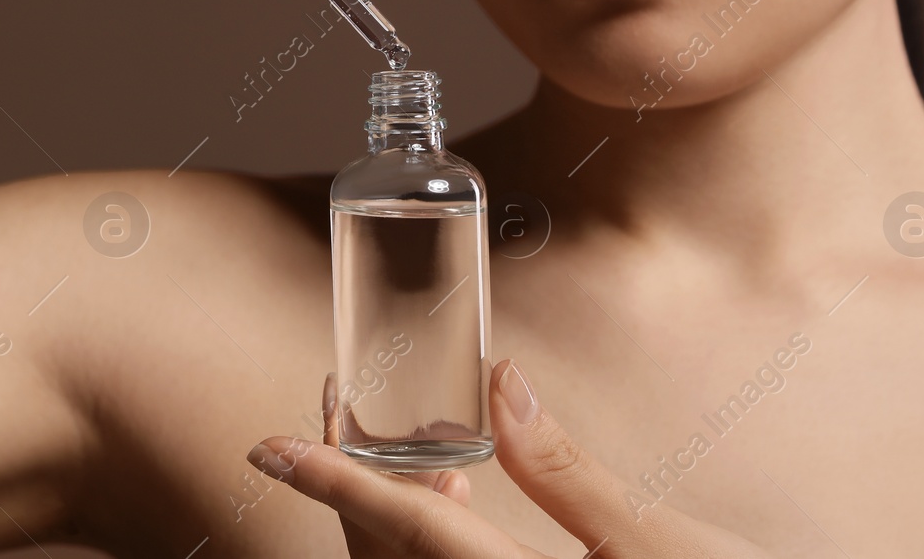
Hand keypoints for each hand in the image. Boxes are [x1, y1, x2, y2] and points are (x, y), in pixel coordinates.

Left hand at [246, 360, 772, 556]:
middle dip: (347, 485)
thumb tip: (501, 381)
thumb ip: (566, 470)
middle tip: (328, 408)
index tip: (268, 445)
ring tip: (385, 439)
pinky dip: (429, 541)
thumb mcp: (656, 543)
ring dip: (384, 512)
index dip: (329, 480)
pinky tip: (455, 493)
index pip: (404, 530)